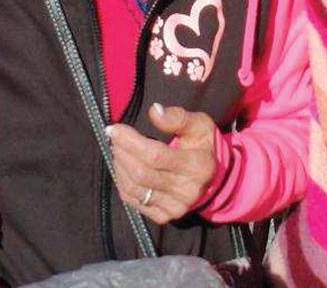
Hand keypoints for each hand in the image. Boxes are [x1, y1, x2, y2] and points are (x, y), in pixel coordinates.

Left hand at [108, 103, 217, 224]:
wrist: (212, 177)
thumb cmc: (202, 145)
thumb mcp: (199, 124)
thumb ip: (178, 117)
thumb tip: (154, 111)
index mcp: (198, 166)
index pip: (156, 156)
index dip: (131, 142)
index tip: (115, 129)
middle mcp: (187, 190)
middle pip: (142, 173)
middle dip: (122, 152)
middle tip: (114, 137)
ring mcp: (175, 207)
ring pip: (134, 188)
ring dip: (119, 166)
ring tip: (117, 150)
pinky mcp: (164, 216)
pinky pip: (133, 201)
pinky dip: (122, 182)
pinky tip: (123, 167)